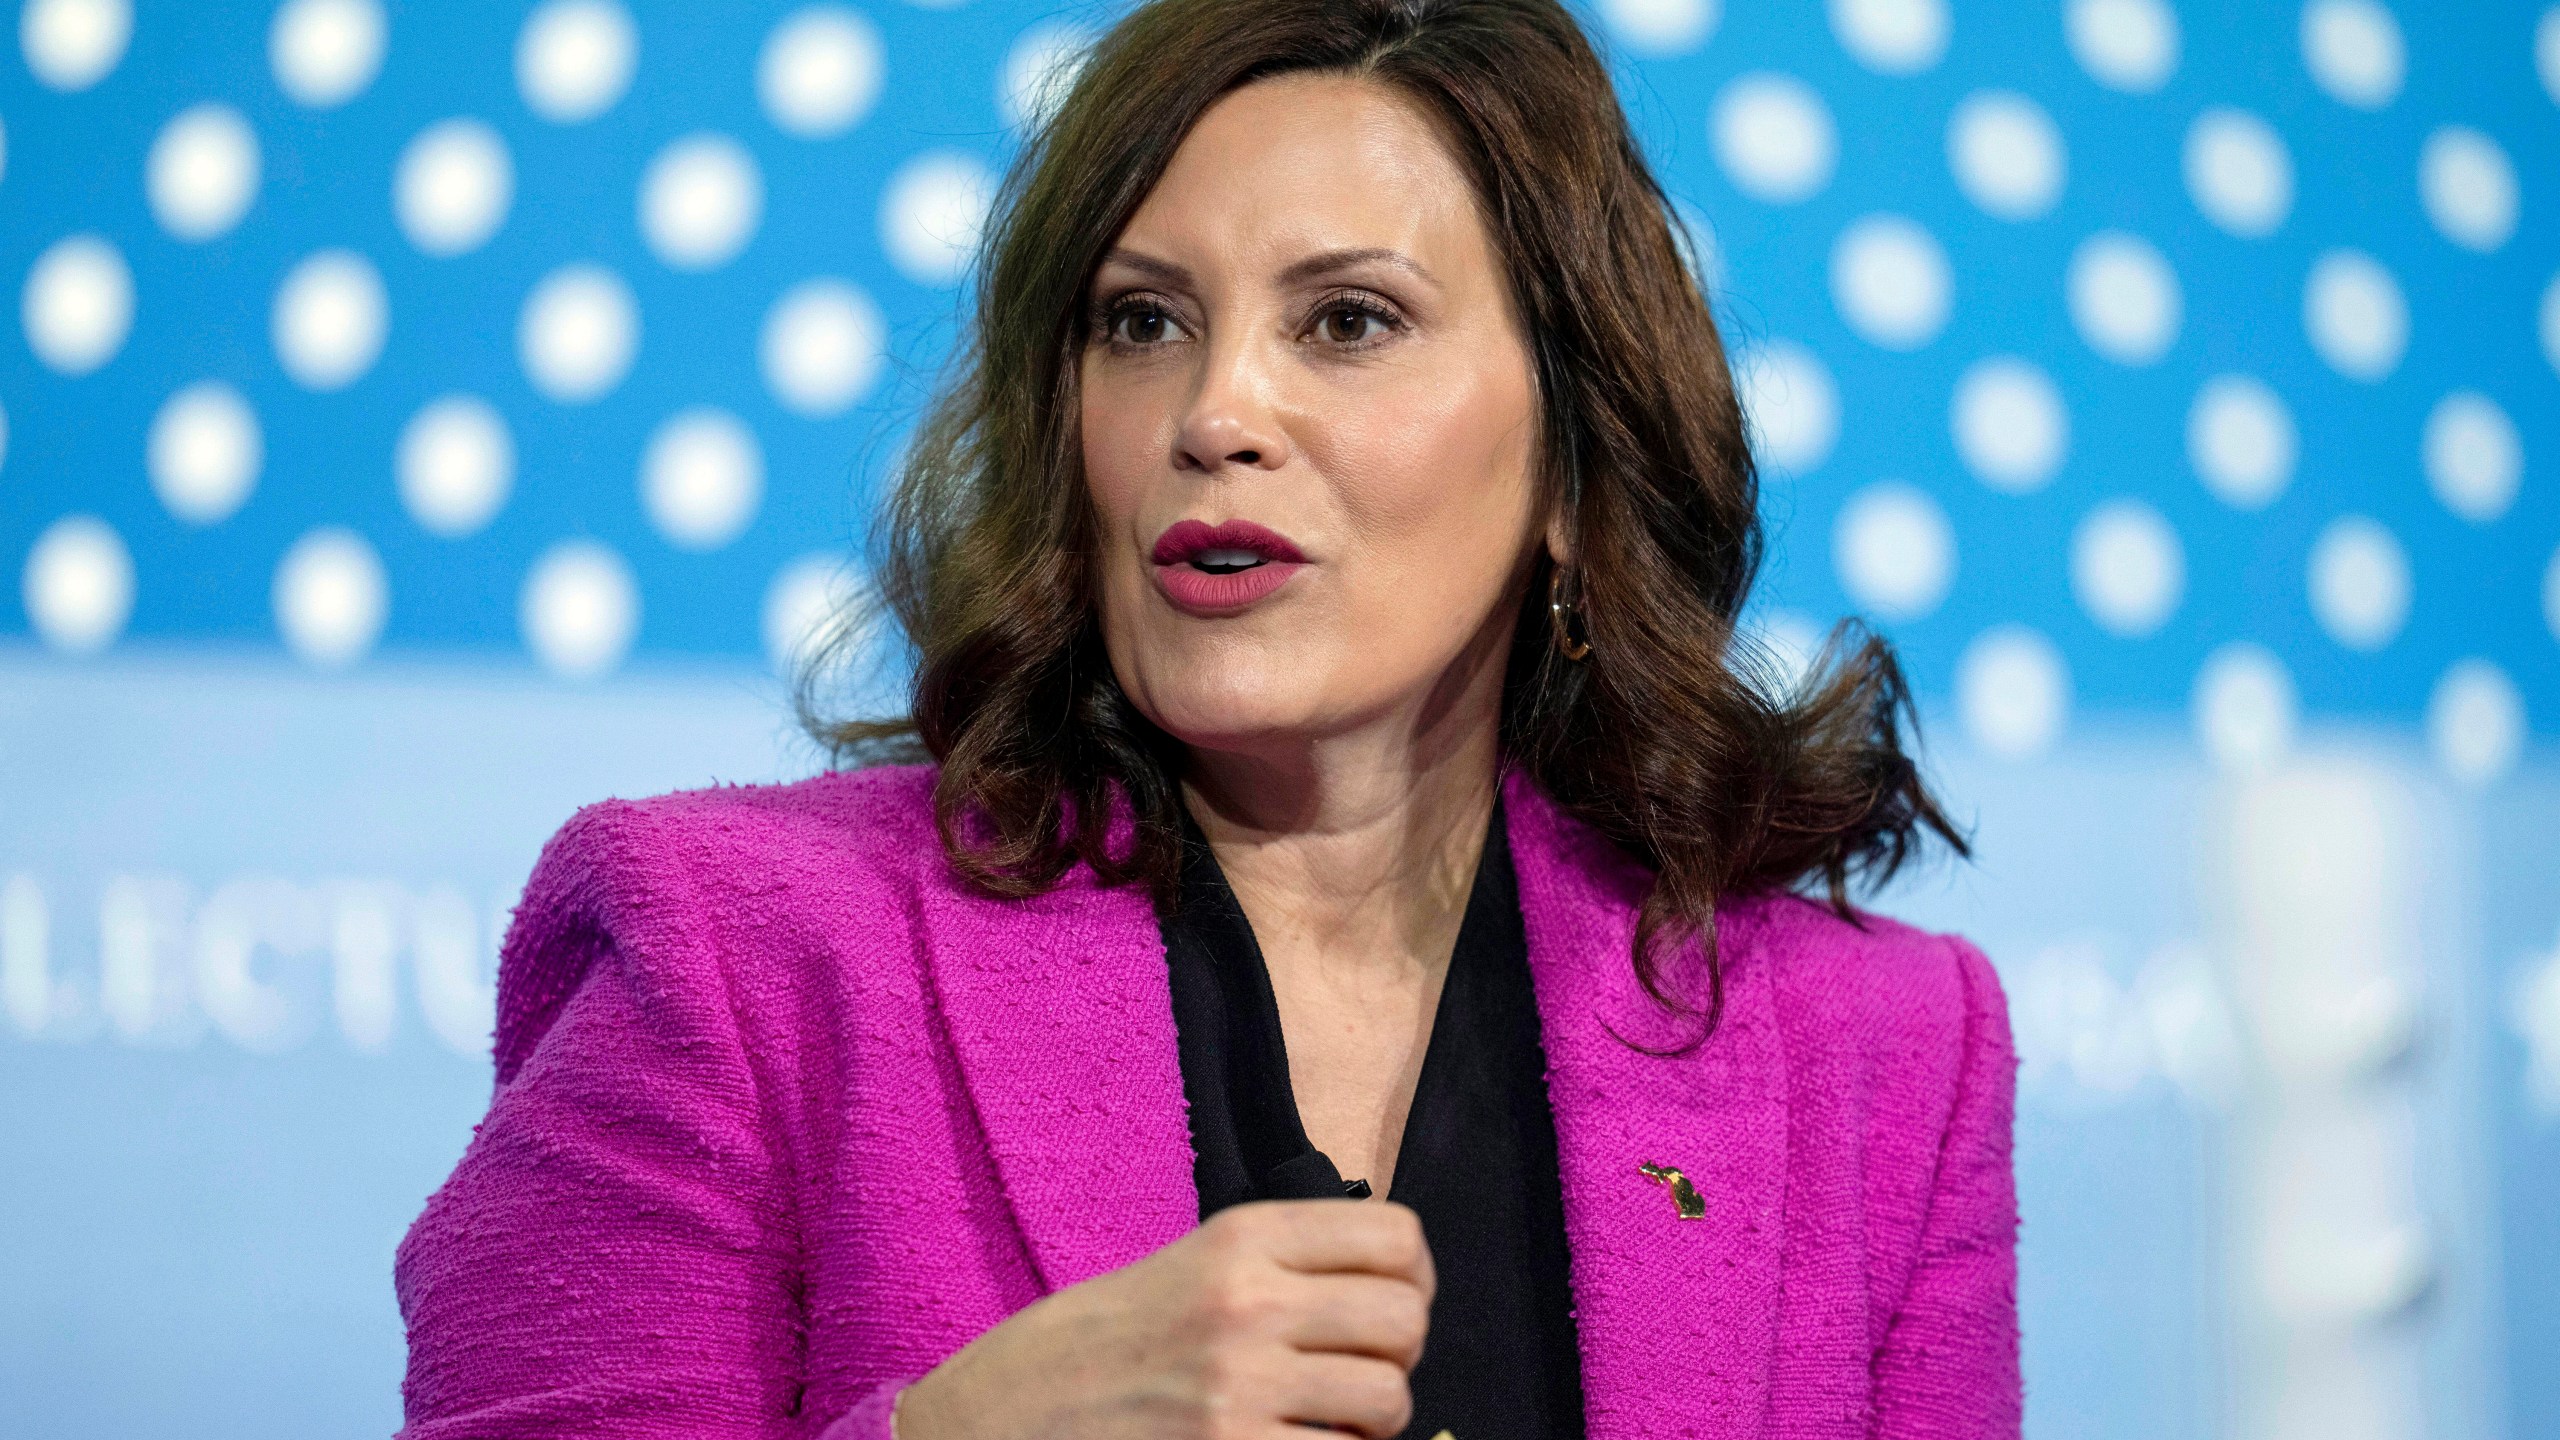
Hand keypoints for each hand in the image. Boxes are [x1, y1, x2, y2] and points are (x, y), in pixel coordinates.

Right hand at [891, 1198, 1434, 1439]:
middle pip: (1406, 1320)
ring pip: (1390, 1399)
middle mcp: (1248, 1300)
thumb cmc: (1107, 1344)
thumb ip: (1287, 1262)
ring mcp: (1241, 1384)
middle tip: (1353, 1376)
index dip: (1412, 1282)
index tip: (1384, 1309)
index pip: (1398, 1239)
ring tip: (1322, 1422)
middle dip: (1396, 1358)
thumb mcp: (1195, 1265)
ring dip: (1371, 1423)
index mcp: (1243, 1237)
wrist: (1007, 1414)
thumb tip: (1397, 1284)